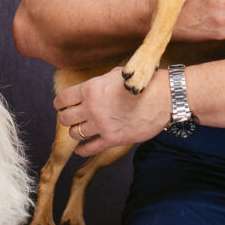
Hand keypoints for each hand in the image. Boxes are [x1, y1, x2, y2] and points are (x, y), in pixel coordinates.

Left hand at [53, 67, 169, 156]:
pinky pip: (89, 149)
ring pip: (74, 133)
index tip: (62, 105)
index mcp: (90, 89)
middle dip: (66, 117)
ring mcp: (101, 125)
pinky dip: (82, 150)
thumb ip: (97, 84)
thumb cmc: (142, 83)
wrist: (164, 97)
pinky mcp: (112, 139)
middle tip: (71, 117)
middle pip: (65, 118)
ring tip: (80, 129)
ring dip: (75, 131)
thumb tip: (88, 91)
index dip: (60, 103)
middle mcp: (92, 107)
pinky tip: (80, 149)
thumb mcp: (115, 74)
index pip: (62, 99)